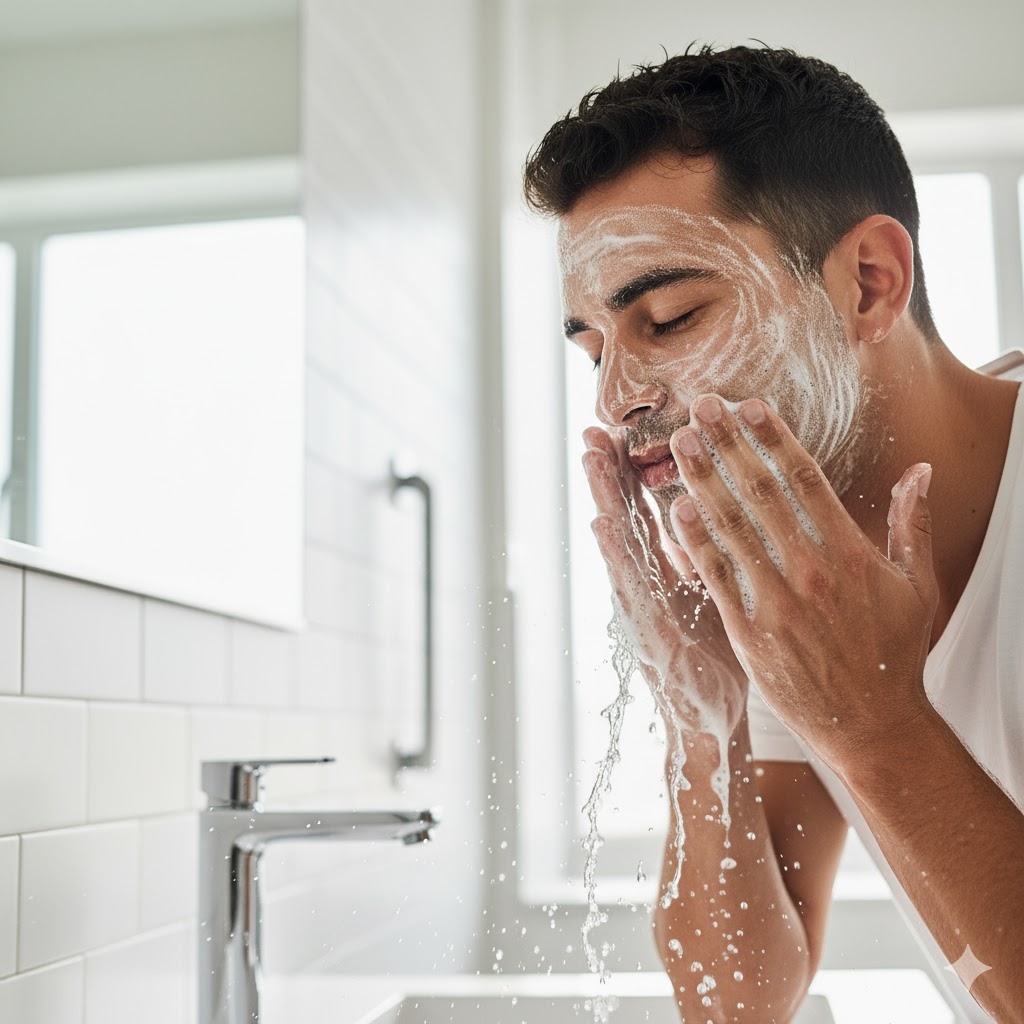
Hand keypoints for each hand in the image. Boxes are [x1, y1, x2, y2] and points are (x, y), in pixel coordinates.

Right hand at [581, 425, 747, 740]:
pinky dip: (616, 556)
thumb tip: (707, 521)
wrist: (710, 729)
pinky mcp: (648, 636)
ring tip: (590, 457)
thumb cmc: (717, 665)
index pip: (648, 513)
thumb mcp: (714, 603)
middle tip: (594, 428)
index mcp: (666, 576)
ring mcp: (643, 610)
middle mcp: (648, 588)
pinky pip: (633, 589)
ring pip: (623, 544)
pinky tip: (601, 525)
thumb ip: (704, 563)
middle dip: (610, 475)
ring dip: (604, 499)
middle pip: (627, 519)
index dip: (633, 473)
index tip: (622, 431)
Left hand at [667, 394, 937, 772]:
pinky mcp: (750, 632)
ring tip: (679, 443)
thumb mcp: (918, 585)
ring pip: (732, 527)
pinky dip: (694, 542)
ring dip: (702, 480)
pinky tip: (674, 509)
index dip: (774, 437)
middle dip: (728, 444)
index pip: (805, 478)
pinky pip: (715, 577)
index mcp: (850, 551)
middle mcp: (811, 570)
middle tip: (701, 406)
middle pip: (761, 491)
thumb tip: (920, 470)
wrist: (872, 724)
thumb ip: (913, 523)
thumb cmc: (895, 653)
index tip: (750, 405)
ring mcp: (777, 601)